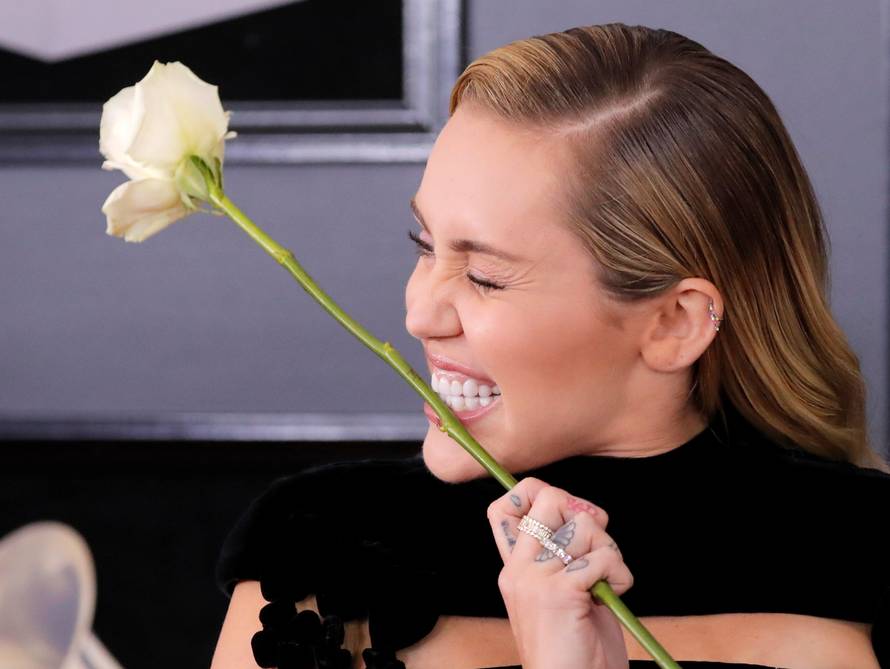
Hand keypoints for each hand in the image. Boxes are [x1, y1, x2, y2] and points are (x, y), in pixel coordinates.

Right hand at [487, 477, 632, 668]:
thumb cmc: (576, 648)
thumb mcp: (561, 593)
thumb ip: (561, 555)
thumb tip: (586, 514)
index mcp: (514, 568)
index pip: (504, 505)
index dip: (538, 492)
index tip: (568, 516)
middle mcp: (518, 569)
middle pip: (549, 498)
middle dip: (584, 514)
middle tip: (596, 547)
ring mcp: (535, 579)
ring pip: (584, 526)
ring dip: (609, 550)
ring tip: (606, 581)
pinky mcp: (560, 592)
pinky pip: (603, 557)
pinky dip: (620, 574)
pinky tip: (613, 594)